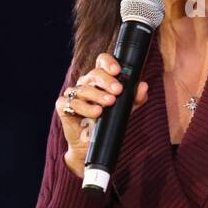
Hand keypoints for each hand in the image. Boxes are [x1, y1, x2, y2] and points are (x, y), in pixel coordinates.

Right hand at [57, 53, 149, 178]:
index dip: (108, 62)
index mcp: (99, 80)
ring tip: (110, 103)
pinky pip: (71, 103)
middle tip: (118, 91)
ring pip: (83, 89)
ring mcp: (73, 94)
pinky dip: (84, 107)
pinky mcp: (64, 107)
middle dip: (107, 82)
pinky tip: (95, 112)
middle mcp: (85, 83)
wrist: (90, 145)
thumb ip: (135, 98)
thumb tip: (143, 86)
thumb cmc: (107, 122)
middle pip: (94, 74)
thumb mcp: (125, 109)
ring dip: (98, 96)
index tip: (117, 70)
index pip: (101, 62)